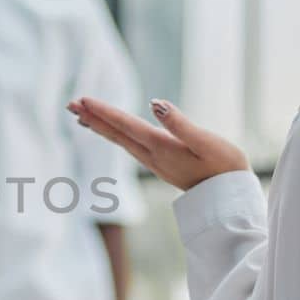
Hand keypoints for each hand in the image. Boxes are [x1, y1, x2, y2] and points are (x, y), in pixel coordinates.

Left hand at [67, 97, 248, 191]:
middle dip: (92, 118)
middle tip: (69, 104)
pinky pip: (130, 147)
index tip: (82, 100)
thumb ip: (180, 124)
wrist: (230, 199)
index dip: (104, 111)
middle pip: (115, 134)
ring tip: (81, 116)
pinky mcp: (162, 165)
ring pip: (120, 141)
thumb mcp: (206, 142)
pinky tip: (112, 132)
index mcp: (161, 147)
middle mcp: (152, 156)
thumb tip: (156, 104)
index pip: (126, 125)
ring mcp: (155, 162)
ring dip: (100, 126)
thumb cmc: (224, 168)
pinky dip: (115, 135)